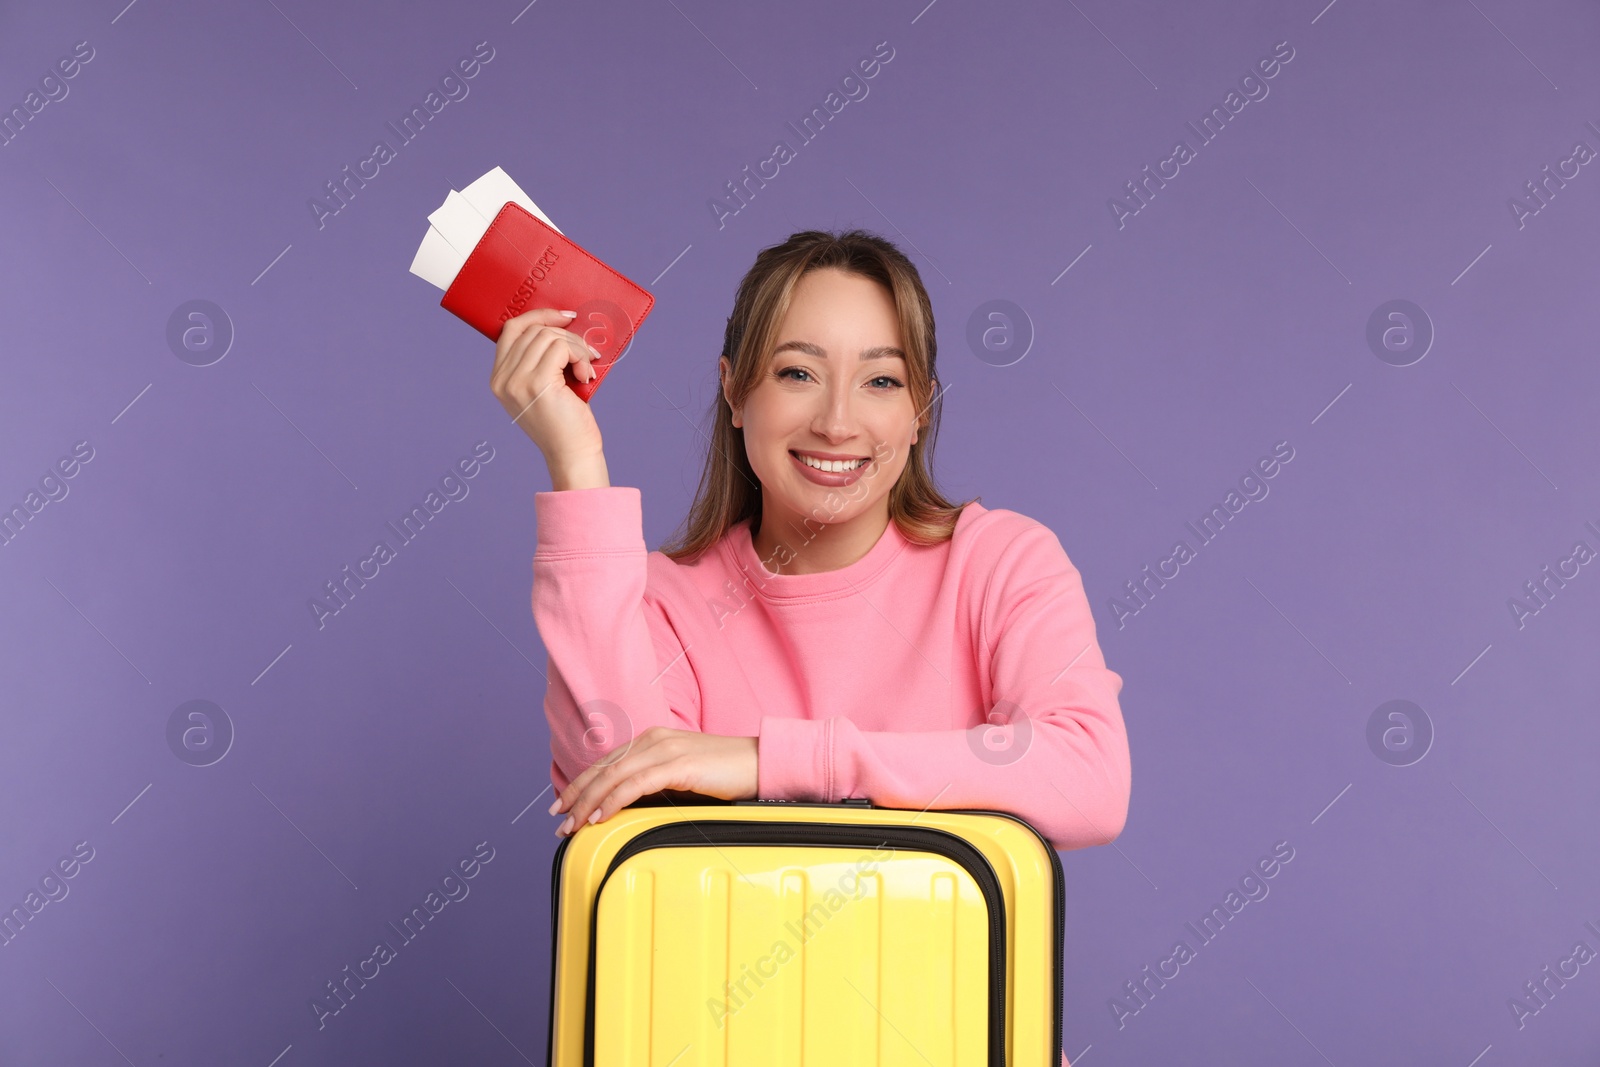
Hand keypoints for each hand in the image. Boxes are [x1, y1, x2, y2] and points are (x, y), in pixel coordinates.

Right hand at [489, 307, 604, 465]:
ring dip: (576, 347)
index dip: (539, 316)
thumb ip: (540, 360)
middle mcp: (502, 379)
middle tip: (586, 354)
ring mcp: (516, 381)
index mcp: (499, 379)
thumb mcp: (544, 387)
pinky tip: (585, 375)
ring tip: (586, 368)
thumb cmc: (565, 421)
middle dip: (566, 335)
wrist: (573, 454)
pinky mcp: (537, 383)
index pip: (511, 329)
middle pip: (532, 330)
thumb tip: (561, 324)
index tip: (566, 318)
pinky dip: (579, 356)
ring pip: (548, 336)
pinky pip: (561, 348)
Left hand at [550, 727, 757, 834]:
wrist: (762, 762)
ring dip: (588, 802)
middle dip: (575, 795)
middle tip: (557, 820)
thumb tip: (629, 807)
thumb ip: (656, 784)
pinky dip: (613, 800)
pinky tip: (600, 816)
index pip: (607, 762)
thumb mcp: (684, 776)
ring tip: (572, 824)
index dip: (580, 783)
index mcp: (653, 738)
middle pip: (603, 768)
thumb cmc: (727, 773)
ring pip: (613, 776)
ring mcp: (665, 749)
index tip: (562, 805)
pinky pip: (635, 784)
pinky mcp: (678, 764)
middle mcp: (654, 739)